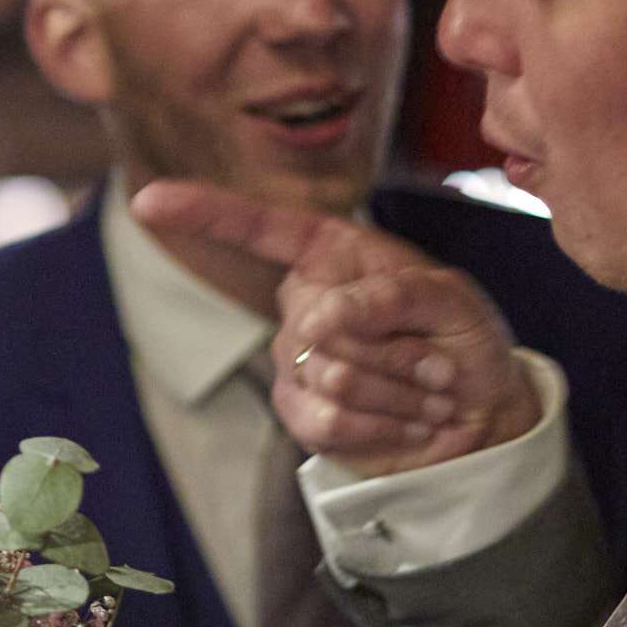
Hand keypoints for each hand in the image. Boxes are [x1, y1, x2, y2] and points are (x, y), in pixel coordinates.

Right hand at [133, 180, 538, 477]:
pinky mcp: (301, 413)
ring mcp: (296, 360)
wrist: (479, 414)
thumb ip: (389, 296)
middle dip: (393, 348)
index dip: (203, 213)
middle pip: (318, 322)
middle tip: (435, 361)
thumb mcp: (450, 300)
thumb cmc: (464, 340)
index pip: (258, 229)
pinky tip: (408, 421)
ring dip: (397, 390)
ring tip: (428, 391)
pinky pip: (324, 420)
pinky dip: (381, 424)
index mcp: (334, 254)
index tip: (147, 201)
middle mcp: (305, 301)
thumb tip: (316, 322)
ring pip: (326, 374)